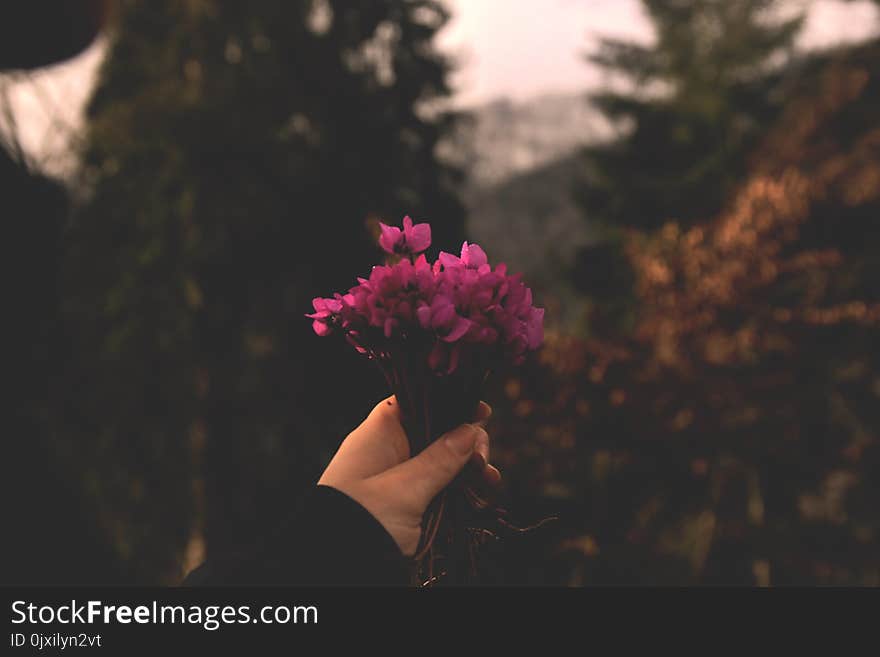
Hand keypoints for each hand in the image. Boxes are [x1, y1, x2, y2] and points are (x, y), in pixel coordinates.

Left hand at [318, 396, 500, 555]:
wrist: (337, 571)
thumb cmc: (361, 520)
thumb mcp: (405, 488)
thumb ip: (441, 458)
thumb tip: (470, 429)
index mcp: (379, 435)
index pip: (416, 403)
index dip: (448, 403)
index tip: (479, 411)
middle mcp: (390, 453)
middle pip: (436, 432)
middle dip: (466, 441)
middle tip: (482, 458)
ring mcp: (400, 480)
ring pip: (444, 462)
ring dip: (470, 467)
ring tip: (489, 479)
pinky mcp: (409, 506)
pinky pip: (442, 488)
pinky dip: (463, 489)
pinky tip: (483, 492)